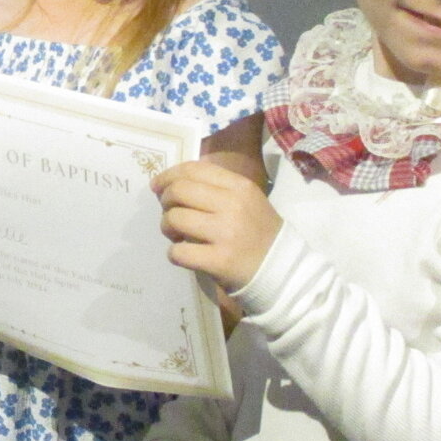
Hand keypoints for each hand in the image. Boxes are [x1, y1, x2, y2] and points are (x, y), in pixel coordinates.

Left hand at [153, 160, 281, 292]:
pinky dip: (174, 253)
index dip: (169, 175)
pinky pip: (178, 251)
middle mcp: (233, 205)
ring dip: (167, 227)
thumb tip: (172, 181)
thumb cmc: (258, 232)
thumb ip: (214, 187)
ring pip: (174, 219)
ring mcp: (226, 233)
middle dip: (165, 201)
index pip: (194, 170)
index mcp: (240, 186)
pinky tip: (184, 254)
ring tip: (177, 235)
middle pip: (179, 191)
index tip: (158, 185)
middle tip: (168, 212)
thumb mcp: (246, 200)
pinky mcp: (219, 261)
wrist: (282, 270)